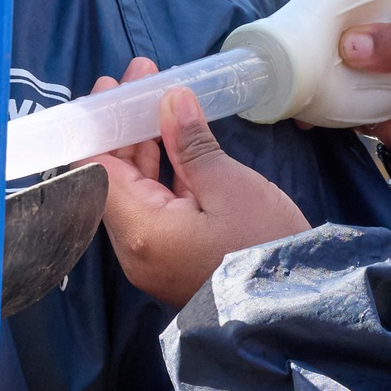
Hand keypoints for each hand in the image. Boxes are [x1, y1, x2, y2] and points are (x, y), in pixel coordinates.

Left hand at [92, 59, 307, 305]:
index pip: (96, 168)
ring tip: (161, 102)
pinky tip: (176, 144)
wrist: (294, 308)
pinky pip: (154, 211)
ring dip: (144, 149)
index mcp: (140, 229)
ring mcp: (152, 259)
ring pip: (135, 194)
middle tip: (142, 81)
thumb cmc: (264, 246)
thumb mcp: (230, 186)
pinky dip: (160, 176)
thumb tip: (170, 99)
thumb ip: (191, 143)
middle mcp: (135, 248)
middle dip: (125, 128)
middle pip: (113, 179)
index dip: (100, 123)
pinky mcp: (172, 261)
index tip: (111, 88)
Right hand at [316, 0, 390, 152]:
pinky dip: (308, 93)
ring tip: (295, 64)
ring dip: (304, 47)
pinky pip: (323, 85)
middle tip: (305, 27)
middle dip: (313, 0)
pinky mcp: (358, 91)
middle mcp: (388, 12)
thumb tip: (350, 43)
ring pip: (321, 34)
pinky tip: (301, 106)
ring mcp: (370, 52)